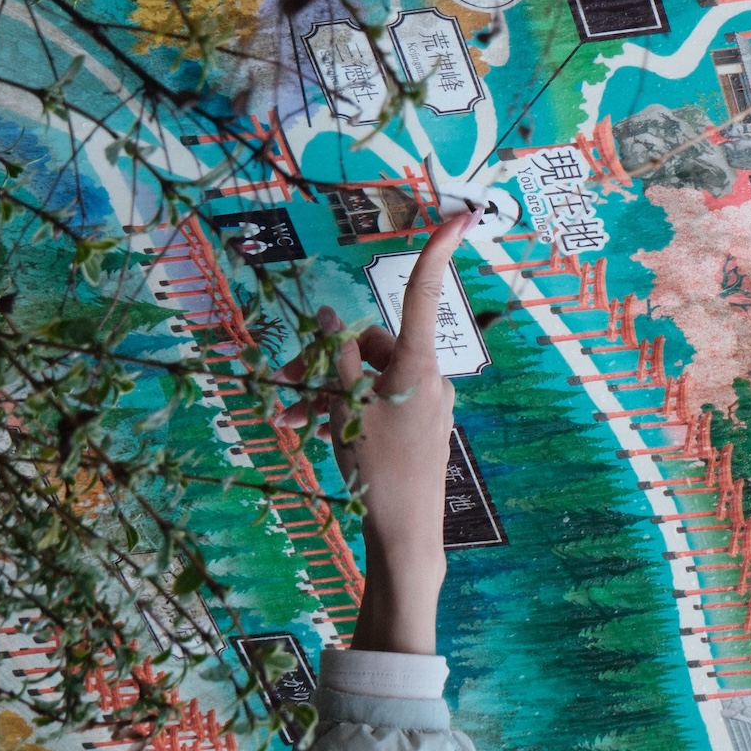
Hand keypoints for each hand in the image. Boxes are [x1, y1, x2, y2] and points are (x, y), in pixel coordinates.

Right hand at [309, 208, 477, 654]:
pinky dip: (351, 411)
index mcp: (419, 363)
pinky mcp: (422, 427)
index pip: (426, 292)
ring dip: (331, 392)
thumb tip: (330, 316)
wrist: (406, 536)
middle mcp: (431, 376)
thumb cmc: (378, 470)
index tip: (462, 214)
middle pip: (374, 345)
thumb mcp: (345, 409)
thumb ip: (336, 359)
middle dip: (330, 360)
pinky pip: (382, 403)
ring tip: (293, 422)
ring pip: (371, 378)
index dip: (438, 249)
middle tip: (288, 385)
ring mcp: (428, 403)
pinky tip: (316, 434)